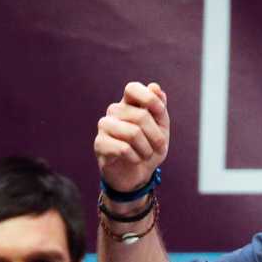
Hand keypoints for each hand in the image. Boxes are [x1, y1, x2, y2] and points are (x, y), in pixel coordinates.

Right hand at [95, 82, 169, 196]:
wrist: (136, 175)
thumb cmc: (148, 148)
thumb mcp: (161, 128)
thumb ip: (159, 108)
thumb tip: (155, 86)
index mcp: (128, 104)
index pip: (132, 88)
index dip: (149, 99)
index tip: (161, 114)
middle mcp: (114, 111)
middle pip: (141, 116)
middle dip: (157, 136)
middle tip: (159, 148)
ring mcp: (104, 126)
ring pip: (133, 133)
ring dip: (147, 149)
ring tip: (146, 155)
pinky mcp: (100, 144)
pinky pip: (124, 149)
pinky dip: (136, 158)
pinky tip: (135, 160)